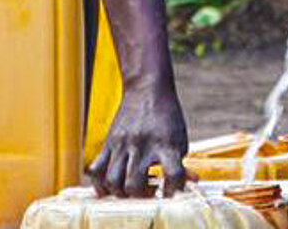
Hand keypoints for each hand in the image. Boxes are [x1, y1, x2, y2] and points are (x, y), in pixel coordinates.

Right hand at [87, 82, 189, 197]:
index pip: (174, 175)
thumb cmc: (167, 117)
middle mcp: (143, 146)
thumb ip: (182, 164)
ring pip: (113, 181)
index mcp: (166, 144)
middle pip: (134, 184)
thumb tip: (191, 184)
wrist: (147, 90)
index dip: (174, 189)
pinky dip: (99, 184)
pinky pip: (96, 169)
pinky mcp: (109, 143)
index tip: (170, 192)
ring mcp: (122, 145)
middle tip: (148, 190)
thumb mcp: (180, 139)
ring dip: (121, 193)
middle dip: (141, 196)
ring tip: (130, 189)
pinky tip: (108, 188)